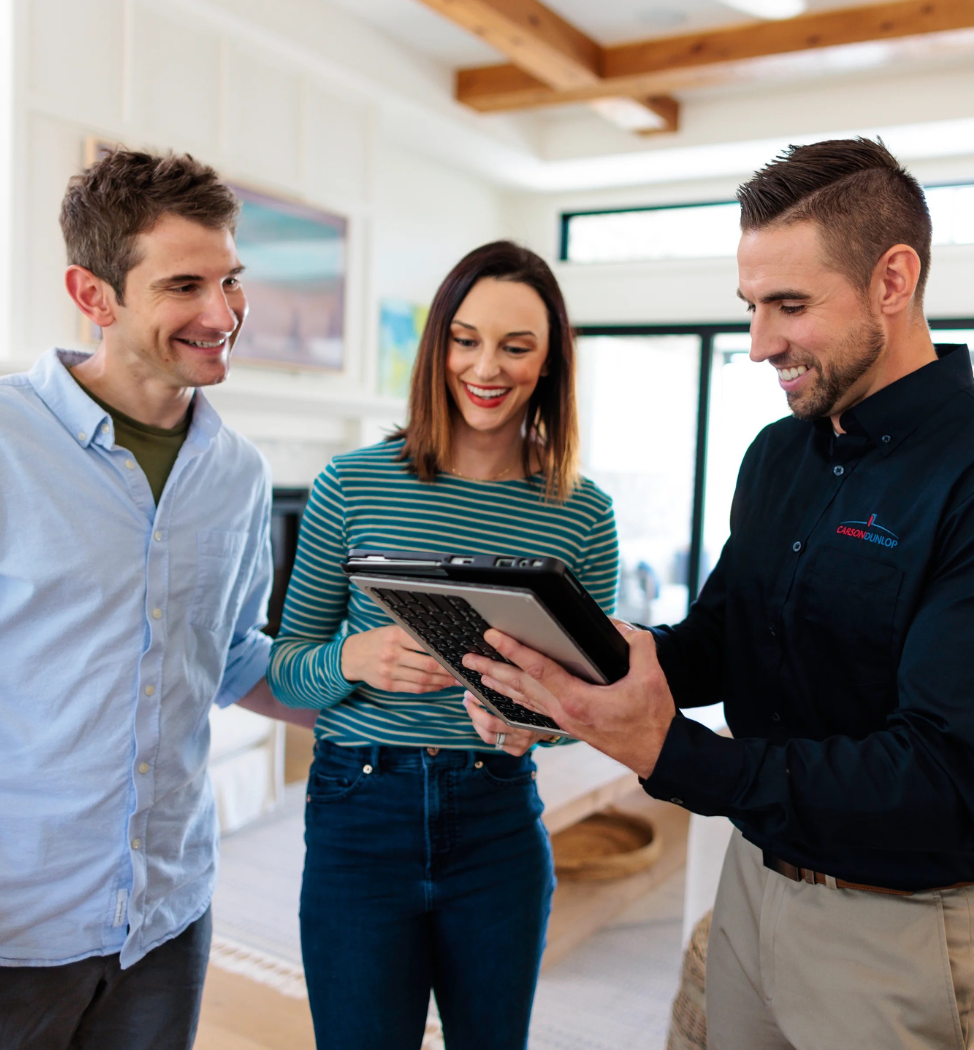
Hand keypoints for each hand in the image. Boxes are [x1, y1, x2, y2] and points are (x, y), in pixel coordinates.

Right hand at [341, 626, 456, 693]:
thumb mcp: (392, 630)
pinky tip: (440, 685)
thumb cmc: (377, 640)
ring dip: (442, 682)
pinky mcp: (388, 685)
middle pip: (427, 666)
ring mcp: (389, 672)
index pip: (426, 645)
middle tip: (461, 671)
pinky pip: (414, 689)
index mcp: (395, 636)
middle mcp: (391, 654)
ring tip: (455, 680)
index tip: (457, 655)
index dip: (444, 653)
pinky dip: (430, 688)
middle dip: (448, 670)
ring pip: (423, 680)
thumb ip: (413, 636)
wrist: (352, 656)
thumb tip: (442, 643)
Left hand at [461, 624, 675, 778]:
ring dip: (498, 684)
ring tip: (476, 671)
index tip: (493, 635)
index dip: (513, 649)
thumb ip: (636, 646)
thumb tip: (620, 628)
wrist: (655, 754)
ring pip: (522, 698)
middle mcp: (563, 712)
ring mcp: (562, 720)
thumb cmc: (651, 720)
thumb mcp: (651, 677)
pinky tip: (505, 691)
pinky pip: (532, 707)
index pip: (537, 669)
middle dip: (491, 669)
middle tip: (467, 656)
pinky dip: (514, 697)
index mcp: (577, 701)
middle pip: (519, 686)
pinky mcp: (567, 724)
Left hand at [462, 693, 552, 755]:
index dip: (480, 700)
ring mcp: (521, 743)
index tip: (470, 691)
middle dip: (473, 710)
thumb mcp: (529, 693)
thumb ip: (512, 688)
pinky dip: (484, 731)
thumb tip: (486, 676)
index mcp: (528, 715)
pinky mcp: (518, 751)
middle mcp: (526, 732)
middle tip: (467, 698)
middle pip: (489, 725)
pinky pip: (494, 743)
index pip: (497, 710)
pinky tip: (481, 722)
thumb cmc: (538, 703)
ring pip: (488, 736)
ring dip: (475, 721)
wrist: (554, 723)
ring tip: (471, 708)